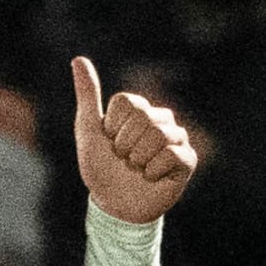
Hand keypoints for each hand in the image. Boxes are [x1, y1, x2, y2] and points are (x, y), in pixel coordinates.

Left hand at [71, 56, 197, 224]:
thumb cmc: (101, 170)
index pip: (127, 103)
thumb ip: (87, 96)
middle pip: (143, 118)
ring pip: (158, 136)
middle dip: (124, 146)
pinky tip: (151, 178)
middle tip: (124, 160)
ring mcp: (176, 138)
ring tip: (137, 169)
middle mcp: (161, 118)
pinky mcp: (187, 159)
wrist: (114, 206)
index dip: (112, 129)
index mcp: (139, 109)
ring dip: (138, 160)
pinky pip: (172, 156)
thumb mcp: (88, 132)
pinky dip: (153, 172)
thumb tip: (78, 59)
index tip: (110, 144)